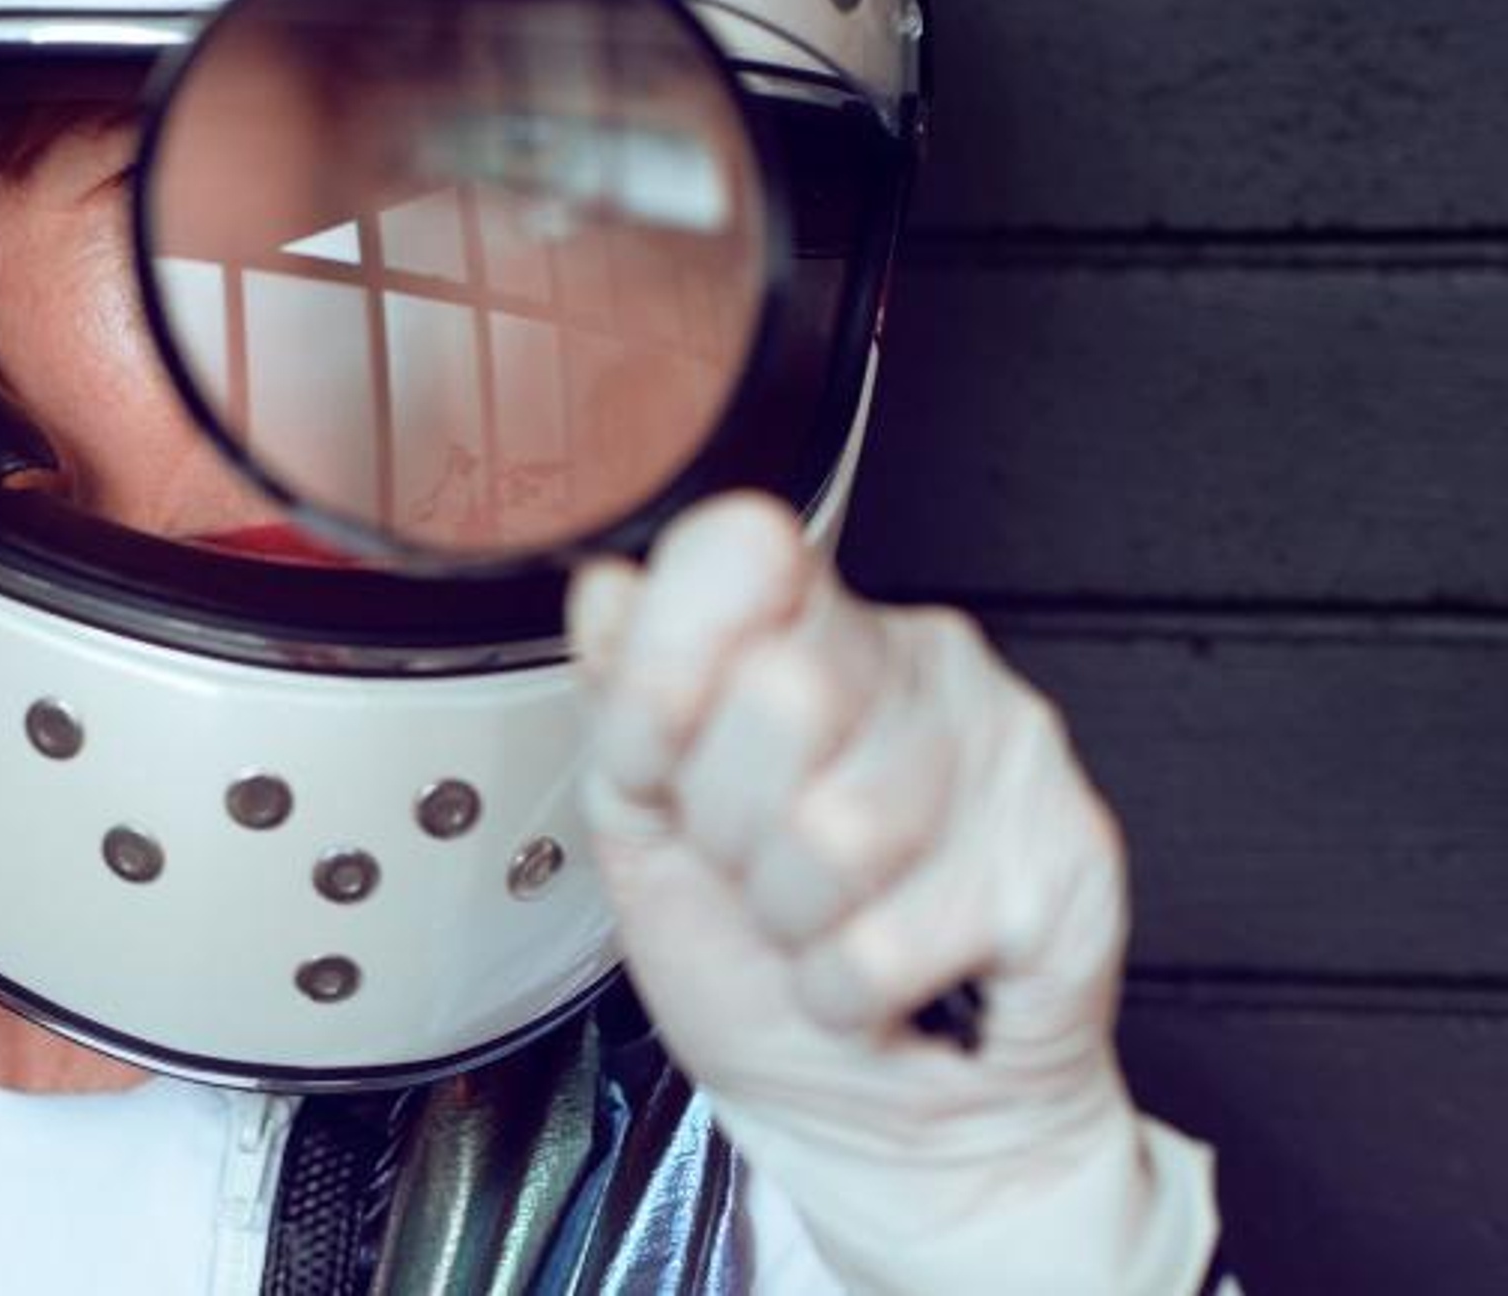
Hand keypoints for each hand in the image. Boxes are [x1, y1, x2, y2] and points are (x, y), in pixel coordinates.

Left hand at [567, 493, 1218, 1295]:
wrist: (874, 1118)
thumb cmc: (759, 966)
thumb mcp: (645, 826)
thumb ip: (621, 701)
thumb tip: (605, 586)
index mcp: (809, 628)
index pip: (734, 552)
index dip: (665, 676)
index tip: (653, 760)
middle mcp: (920, 660)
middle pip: (773, 692)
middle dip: (726, 828)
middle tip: (757, 872)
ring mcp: (1005, 747)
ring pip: (833, 832)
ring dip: (792, 924)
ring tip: (821, 930)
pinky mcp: (1064, 852)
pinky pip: (890, 937)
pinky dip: (850, 992)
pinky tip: (884, 981)